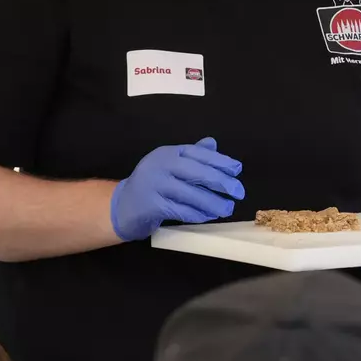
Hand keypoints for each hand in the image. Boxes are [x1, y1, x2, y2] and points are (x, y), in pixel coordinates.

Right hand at [109, 138, 244, 241]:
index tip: (237, 169)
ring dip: (212, 202)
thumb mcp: (170, 166)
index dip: (220, 160)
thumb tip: (213, 144)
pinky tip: (207, 216)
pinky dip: (197, 214)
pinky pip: (180, 210)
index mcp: (167, 153)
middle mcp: (160, 165)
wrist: (122, 206)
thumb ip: (192, 156)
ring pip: (190, 194)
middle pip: (196, 172)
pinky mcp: (151, 205)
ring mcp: (154, 185)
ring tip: (226, 208)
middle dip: (221, 182)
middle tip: (238, 192)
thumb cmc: (152, 186)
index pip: (197, 153)